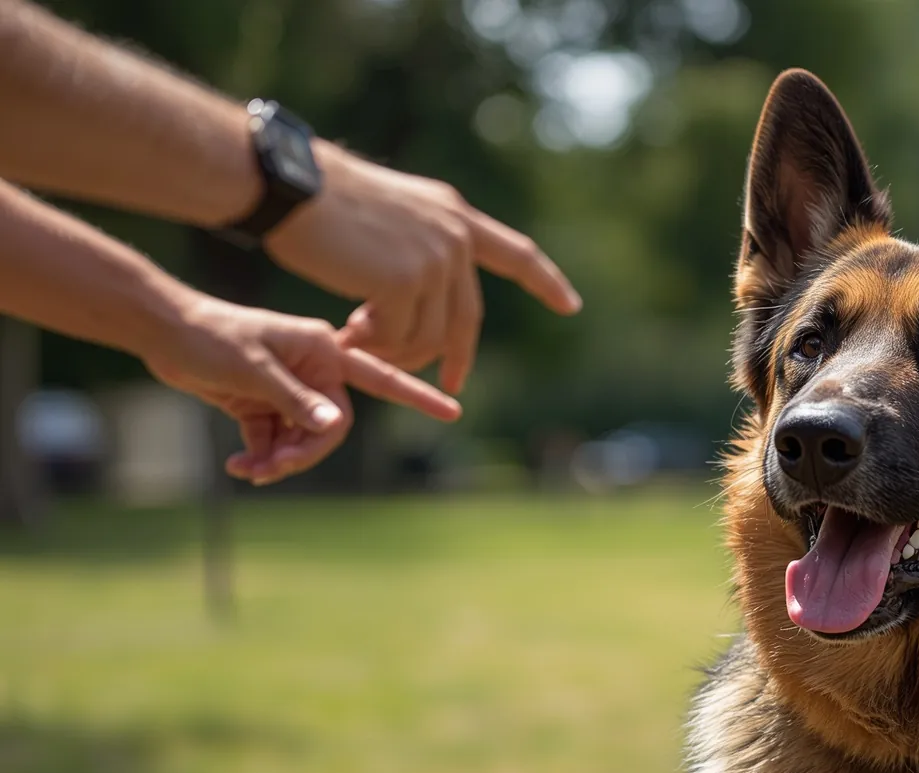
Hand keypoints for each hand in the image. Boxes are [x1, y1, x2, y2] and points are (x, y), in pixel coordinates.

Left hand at [141, 295, 461, 485]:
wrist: (163, 332)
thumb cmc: (210, 338)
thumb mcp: (252, 370)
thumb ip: (295, 399)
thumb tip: (334, 426)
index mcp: (323, 349)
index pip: (380, 376)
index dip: (419, 396)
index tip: (453, 410)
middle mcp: (314, 369)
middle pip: (332, 426)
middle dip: (306, 453)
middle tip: (272, 469)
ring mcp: (290, 388)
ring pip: (304, 439)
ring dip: (280, 460)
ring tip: (247, 470)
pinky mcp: (264, 404)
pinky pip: (277, 442)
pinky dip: (261, 458)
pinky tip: (238, 465)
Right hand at [262, 146, 581, 393]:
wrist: (291, 186)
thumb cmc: (324, 201)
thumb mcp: (393, 216)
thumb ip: (422, 247)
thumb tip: (427, 292)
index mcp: (455, 216)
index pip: (517, 254)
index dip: (546, 282)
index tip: (571, 306)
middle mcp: (454, 238)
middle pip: (467, 318)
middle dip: (456, 357)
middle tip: (449, 385)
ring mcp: (434, 261)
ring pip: (429, 335)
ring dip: (396, 350)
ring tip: (358, 341)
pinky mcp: (406, 283)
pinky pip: (398, 338)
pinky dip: (375, 347)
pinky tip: (346, 335)